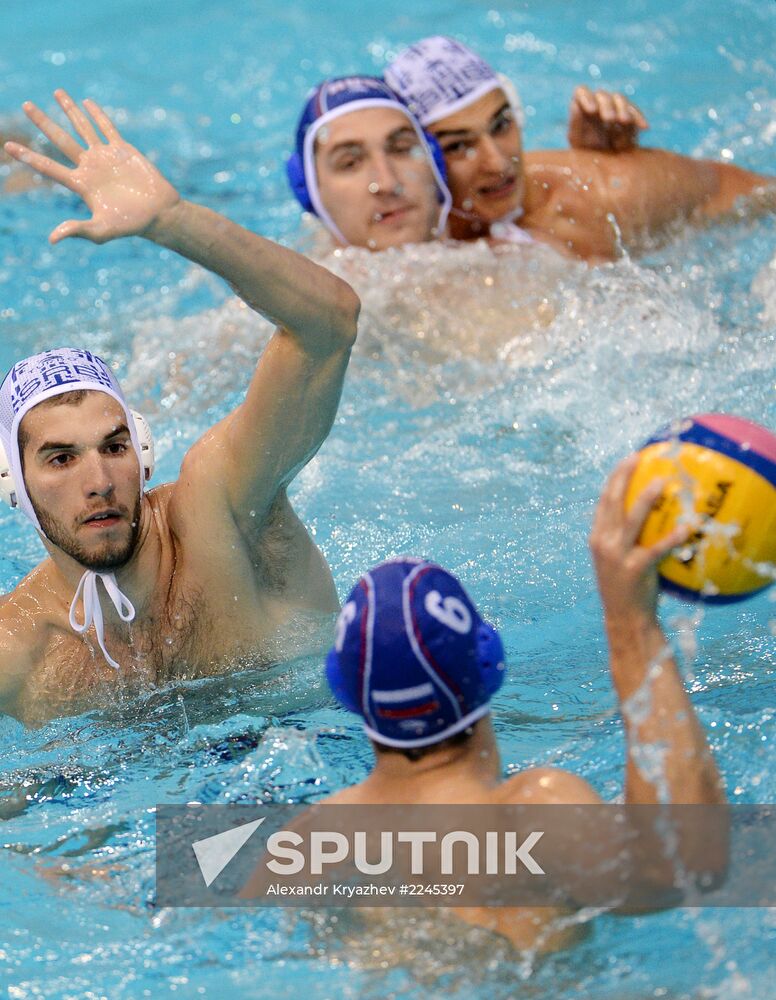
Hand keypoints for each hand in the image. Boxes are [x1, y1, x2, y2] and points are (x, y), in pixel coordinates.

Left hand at [3, 90, 179, 243]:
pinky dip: (98, 115)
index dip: (29, 156)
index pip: (49, 167)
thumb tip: (52, 238)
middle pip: (60, 140)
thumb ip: (78, 230)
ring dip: (69, 110)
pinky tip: (87, 102)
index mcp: (80, 184)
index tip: (9, 146)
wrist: (159, 213)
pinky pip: (107, 128)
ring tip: (56, 92)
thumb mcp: (102, 231)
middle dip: (43, 122)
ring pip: (82, 128)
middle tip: (25, 105)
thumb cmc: (131, 225)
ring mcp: (105, 156)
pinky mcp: (123, 150)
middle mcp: (89, 167)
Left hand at [567, 86, 647, 151]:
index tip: (592, 110)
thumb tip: (575, 104)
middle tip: (609, 119)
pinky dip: (638, 118)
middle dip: (606, 106)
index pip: (581, 92)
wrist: (604, 170)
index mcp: (581, 109)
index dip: (586, 97)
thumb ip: (575, 124)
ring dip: (622, 109)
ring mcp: (614, 109)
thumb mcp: (578, 142)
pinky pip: (635, 113)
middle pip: (602, 96)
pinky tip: (644, 127)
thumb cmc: (585, 156)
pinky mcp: (629, 117)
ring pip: (619, 99)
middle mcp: (597, 105)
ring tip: (624, 121)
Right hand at [589, 455, 689, 621]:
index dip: (614, 478)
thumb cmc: (625, 586)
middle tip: (637, 457)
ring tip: (662, 482)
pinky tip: (687, 526)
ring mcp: (618, 555)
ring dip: (647, 498)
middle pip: (612, 502)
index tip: (627, 460)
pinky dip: (672, 537)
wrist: (624, 617)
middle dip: (623, 476)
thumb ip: (623, 536)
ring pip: (632, 519)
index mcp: (597, 537)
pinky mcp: (635, 569)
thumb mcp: (615, 558)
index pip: (603, 501)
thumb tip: (646, 512)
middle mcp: (603, 543)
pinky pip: (657, 549)